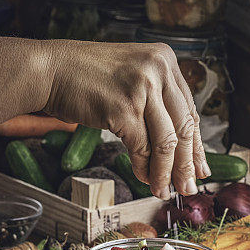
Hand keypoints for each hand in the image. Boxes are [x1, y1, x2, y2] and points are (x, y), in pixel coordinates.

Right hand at [0, 38, 210, 198]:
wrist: (49, 69)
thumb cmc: (85, 76)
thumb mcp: (131, 76)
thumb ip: (156, 99)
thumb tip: (177, 144)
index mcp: (166, 59)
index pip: (189, 109)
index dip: (196, 143)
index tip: (200, 166)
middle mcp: (159, 69)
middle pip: (183, 126)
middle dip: (187, 163)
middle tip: (189, 187)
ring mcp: (142, 88)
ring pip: (166, 141)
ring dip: (166, 172)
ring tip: (165, 190)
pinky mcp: (124, 108)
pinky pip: (142, 147)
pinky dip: (145, 168)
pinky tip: (146, 179)